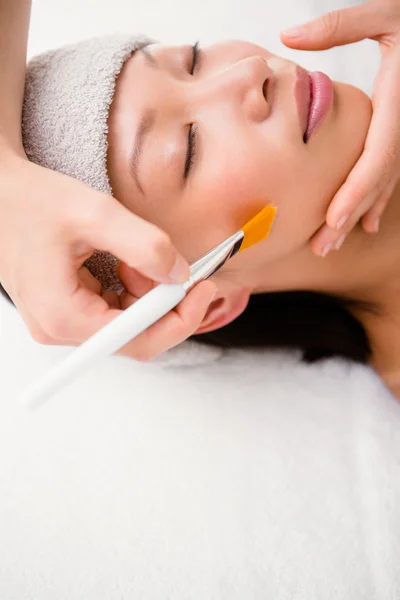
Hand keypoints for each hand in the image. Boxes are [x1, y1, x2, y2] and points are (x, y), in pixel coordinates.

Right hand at [0, 152, 216, 359]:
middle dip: (164, 303)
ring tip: (140, 259)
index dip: (180, 320)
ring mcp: (62, 323)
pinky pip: (113, 312)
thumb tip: (181, 275)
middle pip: (136, 337)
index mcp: (63, 315)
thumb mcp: (95, 213)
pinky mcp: (67, 311)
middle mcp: (60, 329)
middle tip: (179, 267)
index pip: (138, 341)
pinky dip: (132, 292)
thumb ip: (144, 245)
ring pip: (127, 324)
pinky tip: (126, 265)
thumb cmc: (32, 201)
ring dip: (147, 294)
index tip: (204, 289)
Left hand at [281, 0, 399, 255]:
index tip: (333, 219)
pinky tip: (364, 222)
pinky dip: (374, 198)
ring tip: (331, 242)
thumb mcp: (387, 12)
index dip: (355, 192)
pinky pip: (389, 173)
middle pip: (377, 182)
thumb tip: (288, 37)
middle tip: (322, 246)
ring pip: (383, 183)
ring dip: (357, 214)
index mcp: (398, 104)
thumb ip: (343, 24)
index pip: (377, 158)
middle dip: (349, 216)